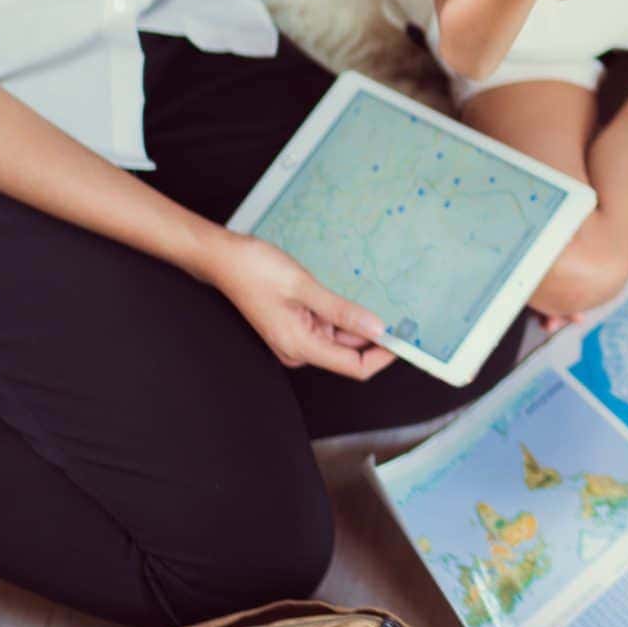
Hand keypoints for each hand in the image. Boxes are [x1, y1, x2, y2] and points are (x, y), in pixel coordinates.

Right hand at [207, 233, 396, 379]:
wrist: (224, 259)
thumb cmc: (255, 270)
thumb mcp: (304, 287)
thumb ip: (342, 311)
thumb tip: (376, 329)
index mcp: (300, 346)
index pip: (352, 367)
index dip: (382, 357)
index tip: (403, 339)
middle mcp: (298, 349)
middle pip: (347, 354)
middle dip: (373, 338)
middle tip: (401, 315)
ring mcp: (295, 338)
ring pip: (339, 339)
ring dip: (357, 324)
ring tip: (376, 300)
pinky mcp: (294, 326)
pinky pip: (326, 327)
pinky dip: (341, 317)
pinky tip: (350, 300)